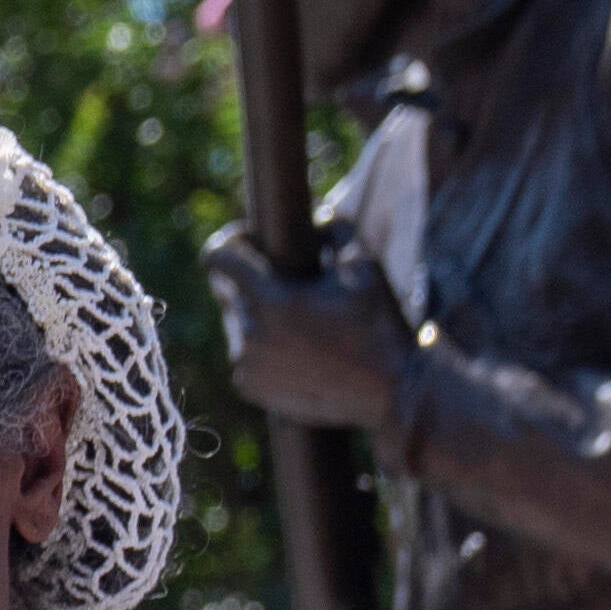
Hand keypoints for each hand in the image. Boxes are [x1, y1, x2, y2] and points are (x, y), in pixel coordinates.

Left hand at [201, 225, 413, 438]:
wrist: (391, 391)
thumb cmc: (379, 324)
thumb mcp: (365, 265)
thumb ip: (334, 230)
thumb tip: (315, 218)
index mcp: (272, 300)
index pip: (219, 255)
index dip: (233, 240)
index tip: (250, 239)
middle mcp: (250, 334)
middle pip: (228, 289)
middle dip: (252, 278)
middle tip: (289, 283)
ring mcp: (246, 363)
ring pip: (236, 322)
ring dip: (257, 314)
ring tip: (301, 320)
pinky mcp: (249, 386)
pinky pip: (244, 353)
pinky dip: (262, 346)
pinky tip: (297, 349)